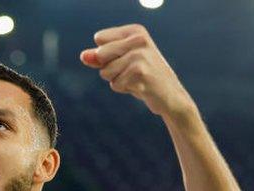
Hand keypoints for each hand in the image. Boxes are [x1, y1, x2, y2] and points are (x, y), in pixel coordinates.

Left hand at [80, 24, 194, 118]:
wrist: (170, 95)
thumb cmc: (142, 76)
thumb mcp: (120, 62)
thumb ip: (99, 57)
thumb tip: (83, 56)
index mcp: (135, 31)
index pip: (99, 39)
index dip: (106, 54)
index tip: (126, 59)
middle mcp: (139, 39)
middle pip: (100, 55)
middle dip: (109, 68)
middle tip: (130, 71)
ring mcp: (140, 55)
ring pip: (105, 72)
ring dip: (116, 80)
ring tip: (135, 79)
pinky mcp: (140, 72)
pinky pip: (115, 84)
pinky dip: (124, 89)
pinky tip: (140, 87)